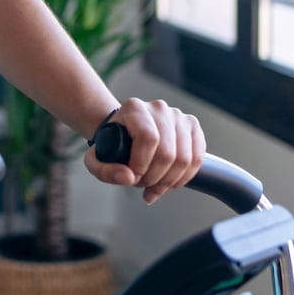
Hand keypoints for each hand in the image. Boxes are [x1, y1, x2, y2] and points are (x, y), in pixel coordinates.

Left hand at [82, 98, 205, 204]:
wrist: (124, 134)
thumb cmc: (111, 146)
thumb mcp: (96, 160)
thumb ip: (104, 171)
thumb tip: (128, 177)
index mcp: (134, 108)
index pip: (148, 138)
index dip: (142, 164)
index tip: (133, 177)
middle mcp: (159, 108)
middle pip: (168, 152)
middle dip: (155, 178)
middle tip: (142, 184)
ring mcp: (178, 116)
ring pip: (185, 158)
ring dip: (169, 181)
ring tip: (154, 186)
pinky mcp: (192, 126)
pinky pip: (197, 158)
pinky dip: (184, 177)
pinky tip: (170, 184)